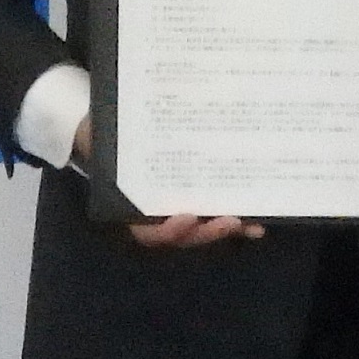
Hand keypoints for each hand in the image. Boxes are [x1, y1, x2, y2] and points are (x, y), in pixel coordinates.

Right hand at [83, 119, 268, 248]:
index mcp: (131, 208)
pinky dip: (238, 217)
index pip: (148, 232)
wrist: (115, 130)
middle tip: (231, 221)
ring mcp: (180, 208)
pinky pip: (217, 212)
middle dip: (208, 231)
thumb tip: (97, 122)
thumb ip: (101, 136)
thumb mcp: (101, 135)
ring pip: (205, 228)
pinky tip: (261, 216)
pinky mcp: (200, 197)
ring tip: (254, 224)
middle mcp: (157, 214)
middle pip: (185, 235)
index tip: (187, 217)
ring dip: (229, 228)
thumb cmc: (108, 135)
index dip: (168, 231)